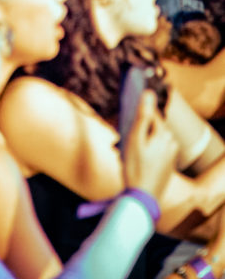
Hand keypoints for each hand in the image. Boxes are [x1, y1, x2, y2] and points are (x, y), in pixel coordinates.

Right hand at [121, 89, 177, 203]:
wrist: (143, 199)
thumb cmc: (136, 168)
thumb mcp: (135, 139)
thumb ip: (142, 115)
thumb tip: (148, 92)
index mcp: (164, 134)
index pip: (150, 113)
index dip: (134, 117)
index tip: (122, 125)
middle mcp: (172, 142)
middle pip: (150, 126)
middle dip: (135, 130)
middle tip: (120, 142)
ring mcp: (171, 154)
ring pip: (151, 138)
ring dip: (137, 141)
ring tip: (124, 153)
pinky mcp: (167, 164)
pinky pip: (154, 150)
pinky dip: (143, 151)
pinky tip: (132, 161)